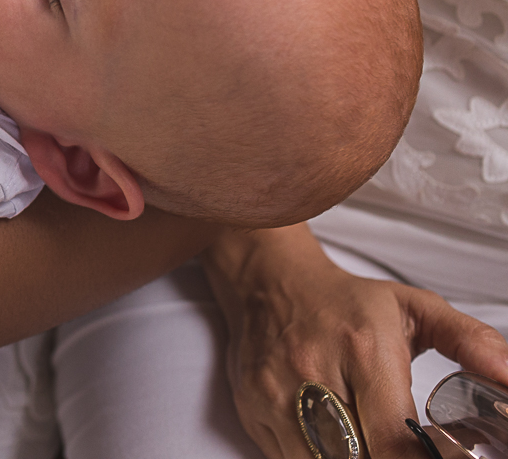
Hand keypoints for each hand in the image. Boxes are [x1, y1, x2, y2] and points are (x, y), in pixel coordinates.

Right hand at [204, 224, 507, 458]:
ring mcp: (277, 394)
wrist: (271, 283)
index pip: (394, 437)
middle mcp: (315, 372)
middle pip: (356, 457)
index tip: (433, 452)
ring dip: (349, 457)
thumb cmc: (345, 302)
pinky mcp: (253, 409)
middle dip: (381, 458)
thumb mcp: (416, 308)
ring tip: (365, 439)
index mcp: (363, 349)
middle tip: (396, 444)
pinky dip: (315, 456)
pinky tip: (336, 441)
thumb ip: (470, 341)